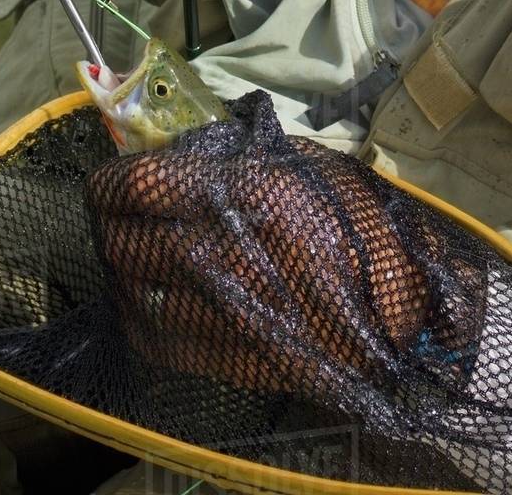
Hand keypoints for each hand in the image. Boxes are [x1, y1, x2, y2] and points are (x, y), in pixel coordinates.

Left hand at [87, 93, 432, 395]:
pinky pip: (153, 335)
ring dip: (118, 267)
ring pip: (129, 289)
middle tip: (114, 213)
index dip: (109, 181)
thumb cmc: (357, 221)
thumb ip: (241, 157)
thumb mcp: (304, 164)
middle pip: (123, 239)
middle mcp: (219, 252)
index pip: (137, 187)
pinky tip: (143, 296)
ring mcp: (218, 311)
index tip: (109, 179)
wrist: (403, 306)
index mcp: (241, 195)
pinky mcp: (225, 358)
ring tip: (125, 251)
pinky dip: (137, 313)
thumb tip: (181, 153)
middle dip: (109, 223)